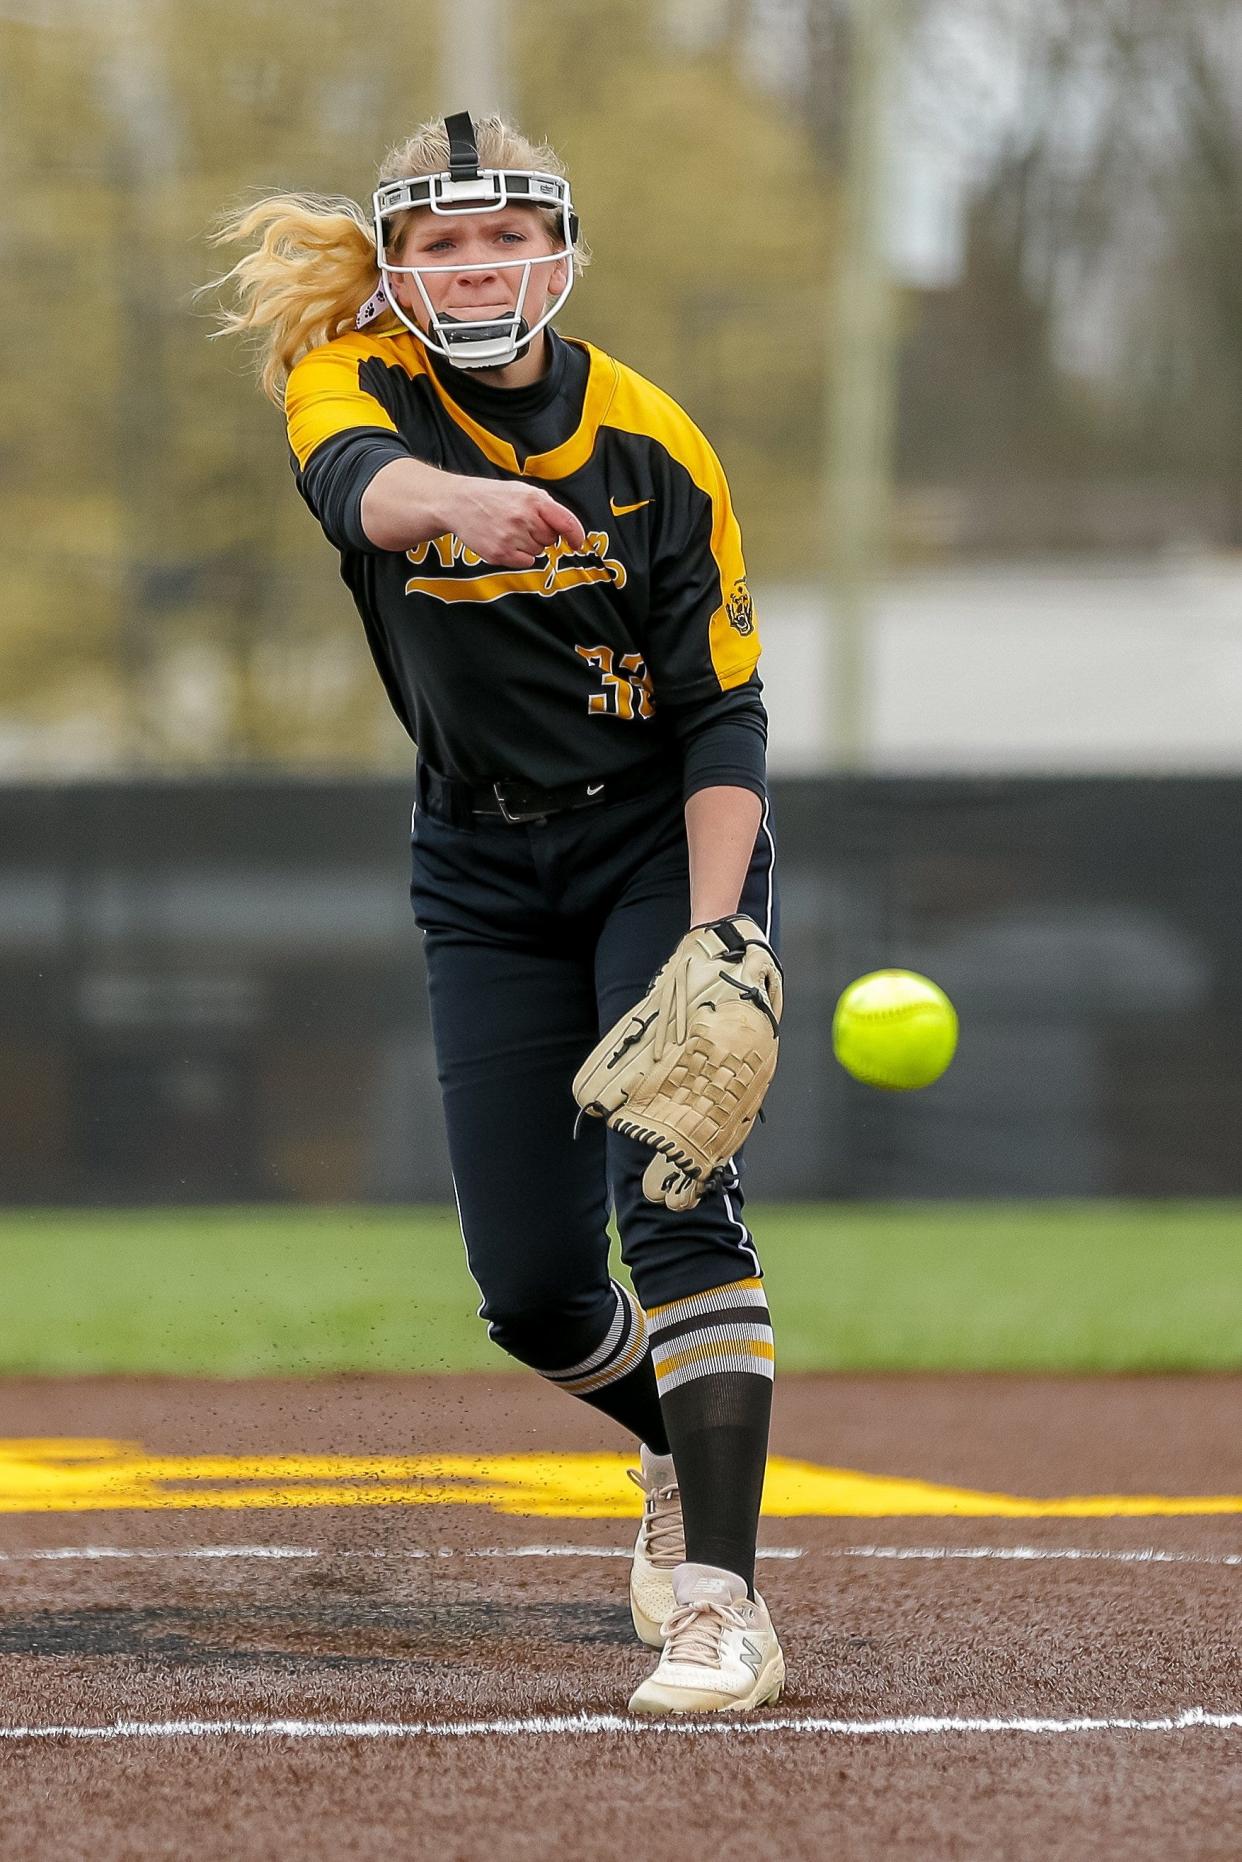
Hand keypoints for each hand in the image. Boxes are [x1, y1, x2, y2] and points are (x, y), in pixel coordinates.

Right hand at [450, 479, 585, 568]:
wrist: (458, 503)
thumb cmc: (493, 496)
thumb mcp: (521, 491)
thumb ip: (545, 507)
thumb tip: (567, 529)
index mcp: (532, 499)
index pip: (566, 522)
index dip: (576, 535)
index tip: (577, 543)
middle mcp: (523, 518)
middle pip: (550, 539)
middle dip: (542, 534)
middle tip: (522, 524)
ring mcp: (510, 537)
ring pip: (538, 551)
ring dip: (529, 544)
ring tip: (509, 530)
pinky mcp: (499, 553)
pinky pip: (526, 562)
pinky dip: (520, 555)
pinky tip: (505, 541)